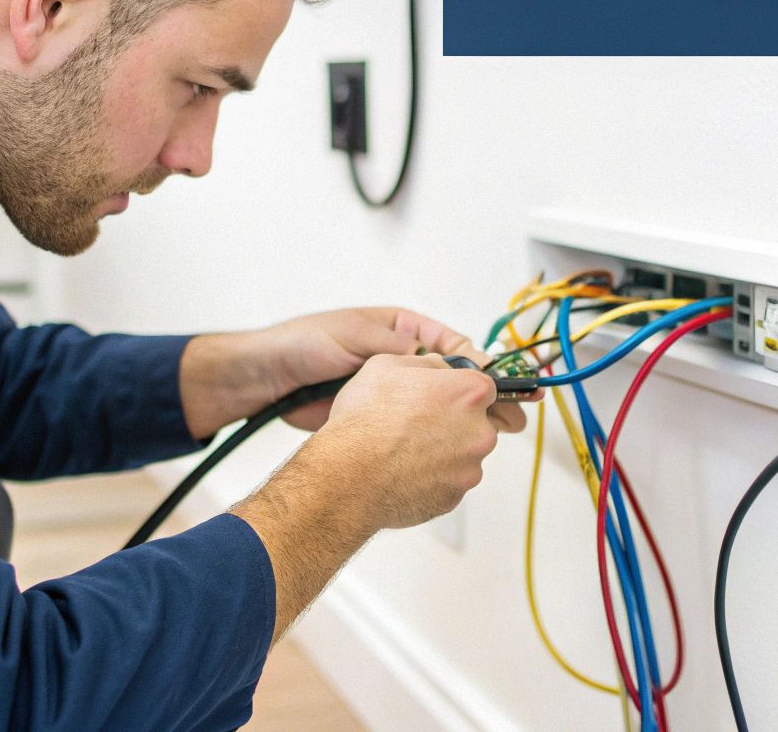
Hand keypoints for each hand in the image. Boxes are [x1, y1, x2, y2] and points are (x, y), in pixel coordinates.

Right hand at [229, 352, 504, 640]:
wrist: (347, 475)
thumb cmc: (364, 421)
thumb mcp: (387, 364)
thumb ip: (428, 363)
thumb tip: (442, 368)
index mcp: (469, 392)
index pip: (487, 387)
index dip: (462, 391)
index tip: (447, 397)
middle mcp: (479, 431)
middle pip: (480, 423)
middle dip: (455, 422)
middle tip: (419, 424)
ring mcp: (468, 468)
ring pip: (463, 455)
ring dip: (443, 451)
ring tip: (404, 449)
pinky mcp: (454, 497)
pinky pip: (448, 482)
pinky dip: (432, 478)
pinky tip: (403, 470)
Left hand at [250, 307, 527, 432]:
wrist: (265, 380)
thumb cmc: (303, 344)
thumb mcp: (352, 335)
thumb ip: (395, 344)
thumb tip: (436, 352)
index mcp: (401, 330)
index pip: (452, 345)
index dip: (479, 363)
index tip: (497, 380)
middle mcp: (403, 360)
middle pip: (453, 378)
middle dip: (483, 395)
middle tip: (511, 411)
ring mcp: (393, 391)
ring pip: (438, 406)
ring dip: (463, 420)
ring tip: (492, 434)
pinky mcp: (379, 416)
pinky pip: (414, 426)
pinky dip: (433, 436)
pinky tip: (450, 447)